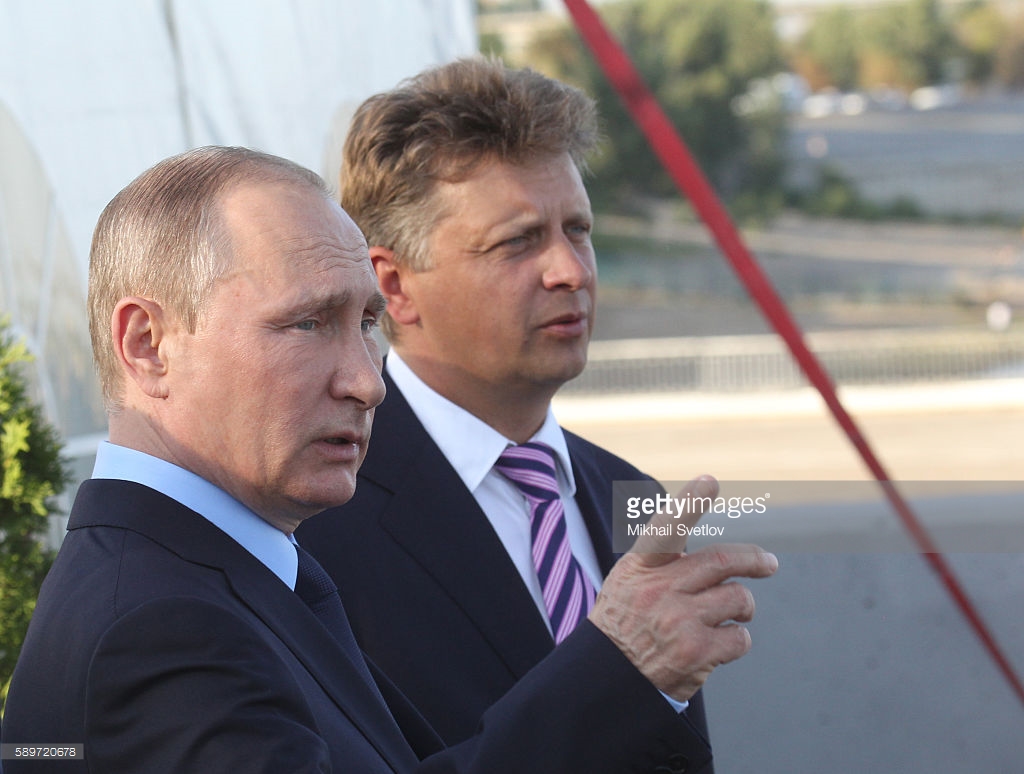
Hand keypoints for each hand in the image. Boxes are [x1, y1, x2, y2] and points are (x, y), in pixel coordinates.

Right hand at [589, 475, 777, 700]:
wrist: (609, 676)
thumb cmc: (626, 620)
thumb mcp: (630, 580)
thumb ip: (661, 557)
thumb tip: (694, 521)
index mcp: (641, 567)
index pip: (666, 529)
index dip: (689, 503)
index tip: (709, 481)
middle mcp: (659, 590)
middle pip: (721, 560)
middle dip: (753, 559)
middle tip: (769, 563)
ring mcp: (679, 620)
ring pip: (738, 598)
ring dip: (742, 607)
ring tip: (730, 616)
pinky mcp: (697, 651)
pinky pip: (740, 637)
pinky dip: (737, 639)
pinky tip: (718, 645)